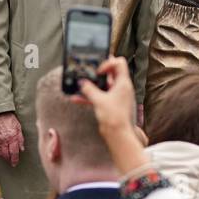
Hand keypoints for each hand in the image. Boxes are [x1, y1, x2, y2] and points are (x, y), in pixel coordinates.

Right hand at [0, 112, 23, 166]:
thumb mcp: (18, 127)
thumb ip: (20, 139)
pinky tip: (0, 152)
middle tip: (11, 161)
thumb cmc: (9, 119)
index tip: (15, 163)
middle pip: (6, 155)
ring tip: (6, 156)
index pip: (14, 152)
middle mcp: (4, 140)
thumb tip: (21, 149)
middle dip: (9, 159)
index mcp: (12, 137)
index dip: (15, 159)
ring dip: (3, 156)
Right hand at [77, 57, 147, 174]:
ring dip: (91, 85)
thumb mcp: (99, 100)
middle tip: (88, 71)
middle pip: (110, 72)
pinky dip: (89, 96)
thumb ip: (89, 90)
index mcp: (123, 82)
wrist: (118, 135)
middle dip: (97, 72)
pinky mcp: (110, 105)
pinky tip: (76, 98)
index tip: (98, 71)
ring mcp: (116, 96)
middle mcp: (121, 87)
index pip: (119, 63)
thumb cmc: (114, 117)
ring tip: (80, 83)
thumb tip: (81, 83)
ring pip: (103, 85)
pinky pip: (99, 96)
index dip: (107, 62)